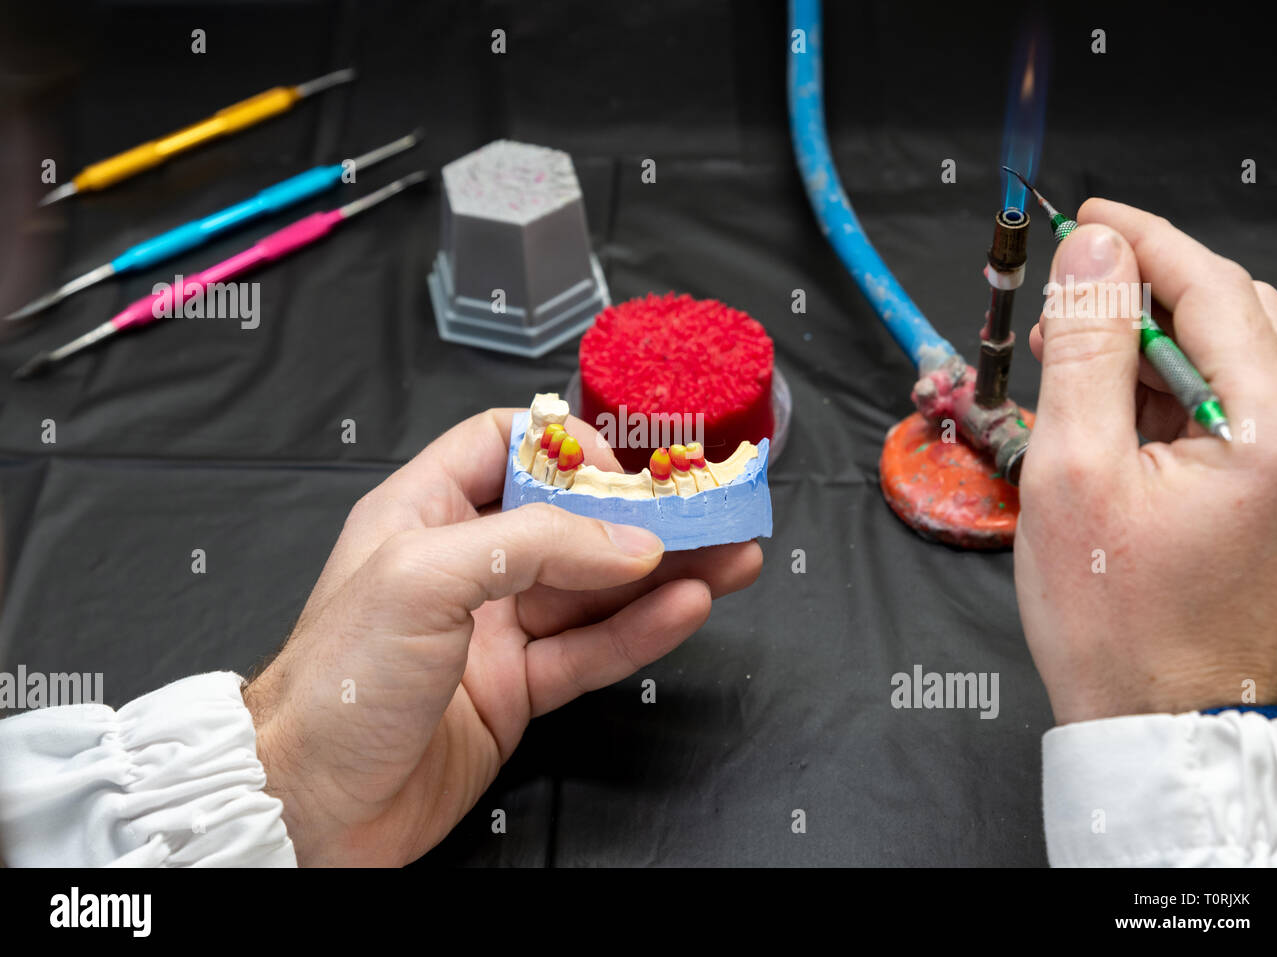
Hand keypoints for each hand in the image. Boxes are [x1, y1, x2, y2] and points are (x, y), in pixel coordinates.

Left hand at [242, 409, 761, 864]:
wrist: (311, 804)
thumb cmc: (336, 682)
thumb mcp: (427, 577)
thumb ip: (535, 545)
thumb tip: (629, 542)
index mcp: (423, 512)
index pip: (505, 447)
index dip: (567, 447)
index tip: (622, 466)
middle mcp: (463, 564)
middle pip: (570, 520)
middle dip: (643, 514)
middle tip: (710, 508)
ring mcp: (493, 629)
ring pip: (594, 589)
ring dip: (663, 572)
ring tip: (732, 556)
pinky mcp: (515, 688)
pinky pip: (591, 650)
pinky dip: (643, 630)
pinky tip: (688, 608)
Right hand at [1016, 198, 1276, 723]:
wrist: (1159, 722)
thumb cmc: (1117, 619)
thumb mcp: (1074, 470)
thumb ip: (1089, 347)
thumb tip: (1093, 253)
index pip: (1213, 289)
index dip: (1142, 240)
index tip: (1084, 216)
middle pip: (1232, 315)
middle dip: (1143, 292)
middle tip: (1066, 300)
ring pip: (1230, 361)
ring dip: (1150, 345)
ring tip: (1072, 362)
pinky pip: (1230, 411)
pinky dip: (1167, 395)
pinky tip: (1109, 413)